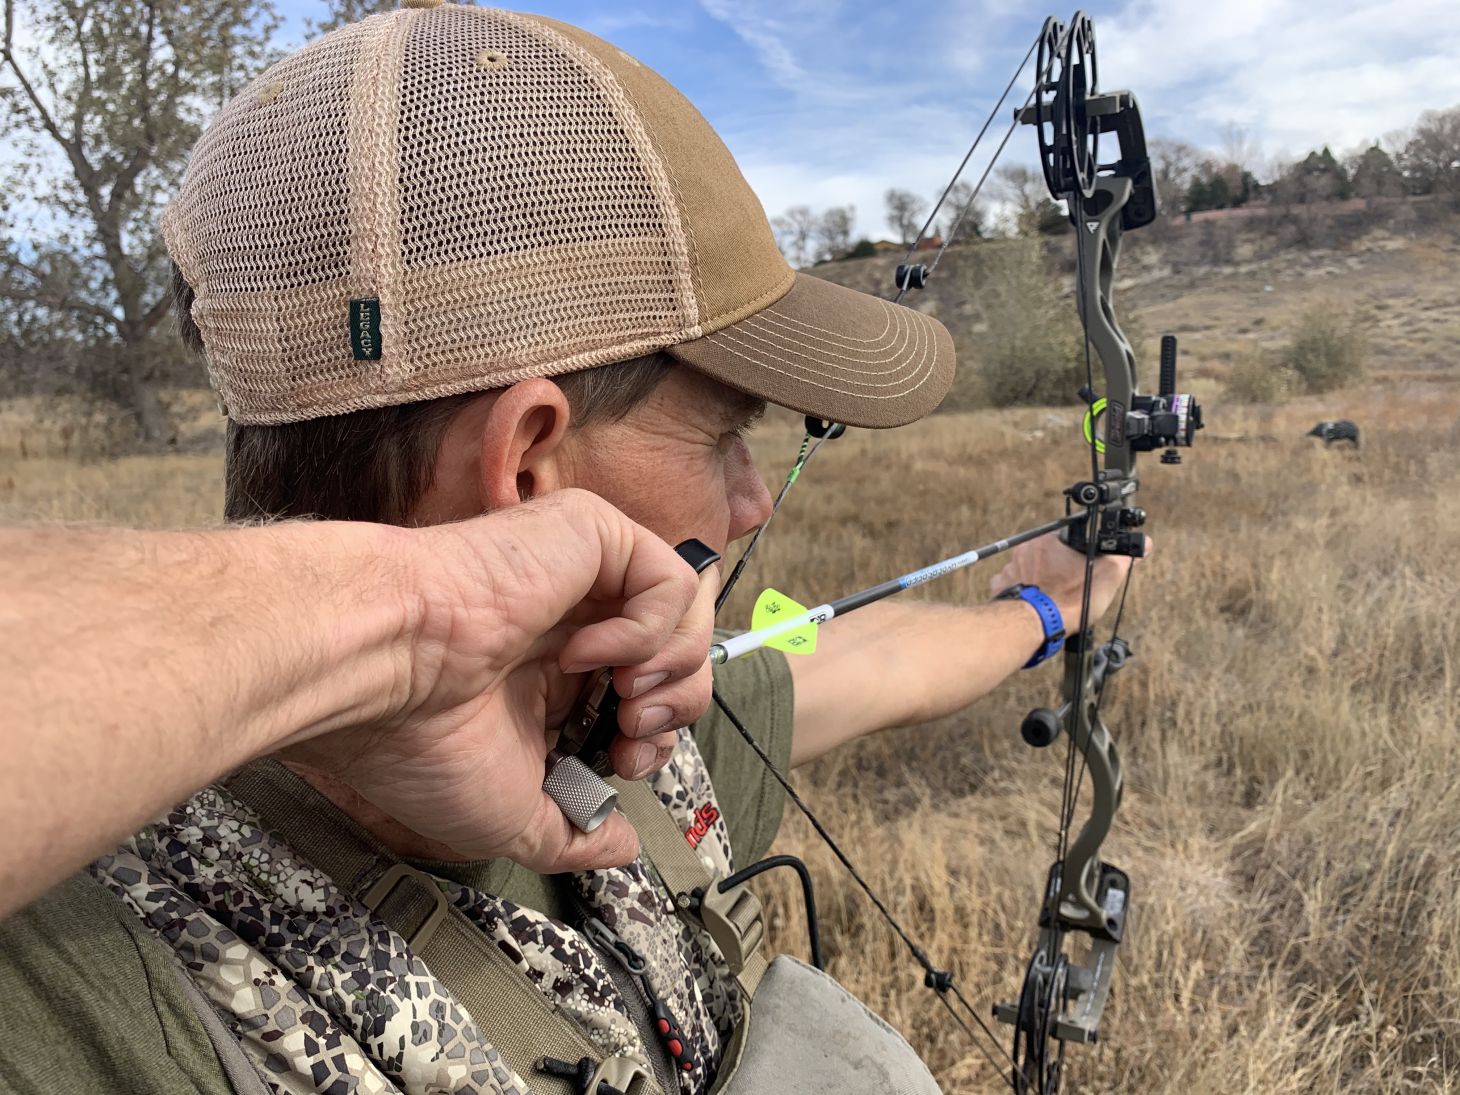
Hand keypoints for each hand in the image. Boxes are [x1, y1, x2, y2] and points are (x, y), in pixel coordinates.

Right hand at [279, 489, 714, 873]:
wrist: (382, 673)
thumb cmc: (423, 744)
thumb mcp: (511, 816)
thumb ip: (574, 835)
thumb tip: (625, 848)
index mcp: (554, 680)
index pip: (648, 698)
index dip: (656, 738)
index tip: (622, 764)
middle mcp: (575, 624)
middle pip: (681, 655)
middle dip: (677, 707)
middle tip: (630, 732)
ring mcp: (583, 575)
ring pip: (689, 612)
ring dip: (673, 669)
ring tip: (621, 693)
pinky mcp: (588, 533)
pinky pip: (670, 578)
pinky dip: (650, 627)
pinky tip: (587, 653)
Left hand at [990, 530, 1150, 631]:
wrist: (1035, 624)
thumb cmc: (1070, 599)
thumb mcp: (1107, 576)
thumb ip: (1124, 557)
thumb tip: (1144, 544)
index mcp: (1048, 541)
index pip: (1066, 540)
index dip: (1076, 555)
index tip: (1081, 570)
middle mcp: (1025, 550)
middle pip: (1046, 555)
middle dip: (1057, 568)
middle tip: (1069, 587)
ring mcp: (1009, 568)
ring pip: (1028, 570)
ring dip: (1038, 580)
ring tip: (1052, 598)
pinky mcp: (999, 587)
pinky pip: (1012, 585)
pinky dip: (1022, 593)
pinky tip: (1034, 603)